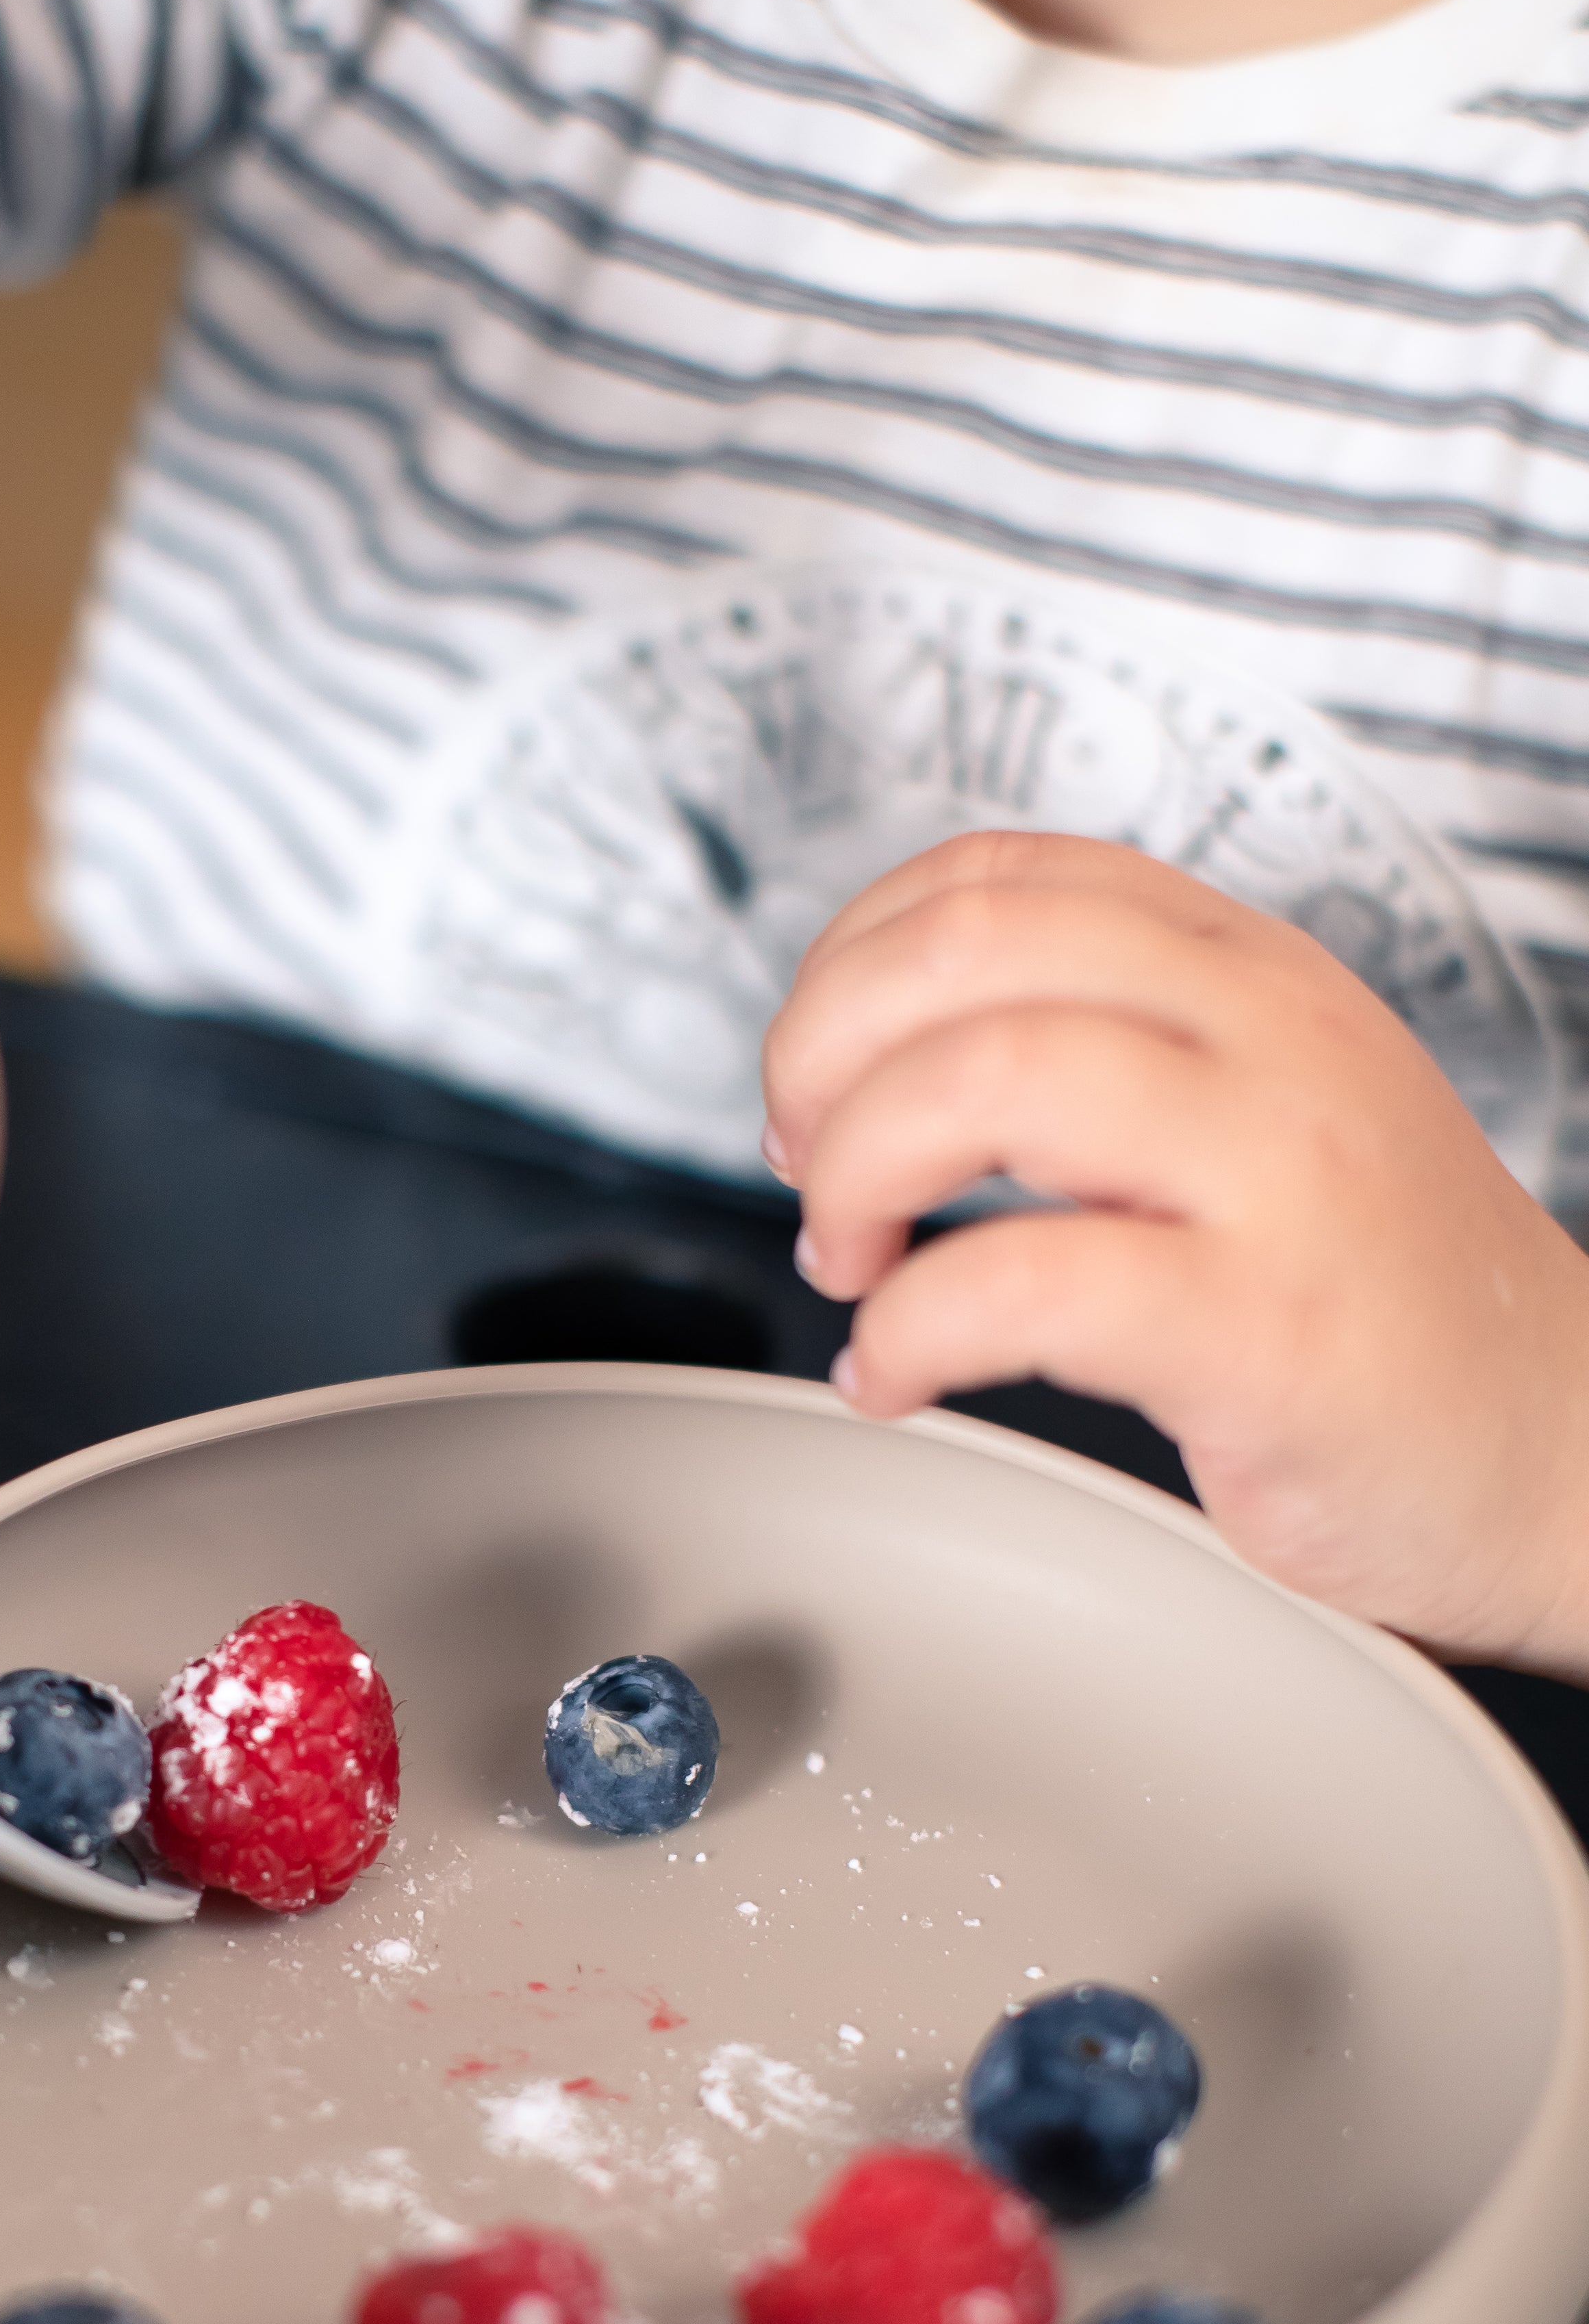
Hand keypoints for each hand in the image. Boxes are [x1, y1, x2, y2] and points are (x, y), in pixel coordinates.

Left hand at [762, 831, 1588, 1678]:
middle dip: (824, 1054)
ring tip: (853, 1264)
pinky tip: (896, 1371)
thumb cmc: (1381, 1303)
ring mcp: (1280, 1177)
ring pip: (988, 1080)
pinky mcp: (1266, 1330)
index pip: (1001, 875)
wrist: (1562, 1449)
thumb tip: (887, 1054)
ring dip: (857, 1174)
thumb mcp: (1258, 1108)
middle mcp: (1267, 1042)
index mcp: (1249, 972)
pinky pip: (1023, 1283)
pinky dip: (908, 1330)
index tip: (821, 1069)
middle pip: (970, 951)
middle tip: (810, 1166)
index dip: (855, 959)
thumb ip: (1111, 1049)